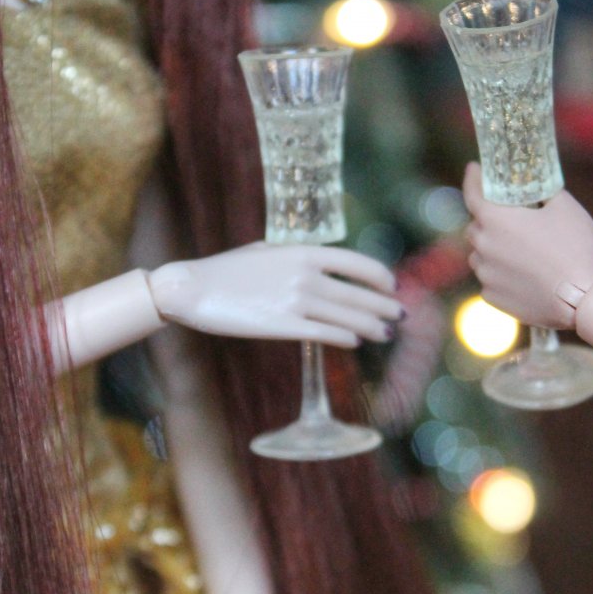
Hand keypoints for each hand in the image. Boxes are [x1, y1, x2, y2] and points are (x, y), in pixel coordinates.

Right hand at [149, 243, 401, 346]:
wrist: (192, 289)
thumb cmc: (226, 270)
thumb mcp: (264, 252)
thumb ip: (293, 258)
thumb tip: (314, 264)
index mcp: (303, 252)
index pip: (357, 263)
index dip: (380, 276)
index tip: (392, 285)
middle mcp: (306, 276)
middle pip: (359, 294)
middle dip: (384, 306)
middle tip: (400, 315)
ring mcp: (296, 301)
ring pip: (349, 317)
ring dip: (373, 326)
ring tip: (386, 333)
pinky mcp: (283, 326)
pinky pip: (325, 334)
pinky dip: (345, 338)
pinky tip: (356, 341)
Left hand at [462, 162, 592, 328]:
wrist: (580, 300)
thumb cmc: (574, 249)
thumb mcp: (566, 208)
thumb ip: (546, 193)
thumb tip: (541, 188)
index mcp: (496, 219)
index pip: (472, 193)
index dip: (472, 178)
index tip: (473, 169)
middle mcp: (483, 246)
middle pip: (476, 226)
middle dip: (488, 219)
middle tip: (510, 218)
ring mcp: (485, 274)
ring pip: (481, 255)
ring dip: (493, 249)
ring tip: (519, 251)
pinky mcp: (491, 297)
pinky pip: (490, 279)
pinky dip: (501, 274)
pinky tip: (523, 276)